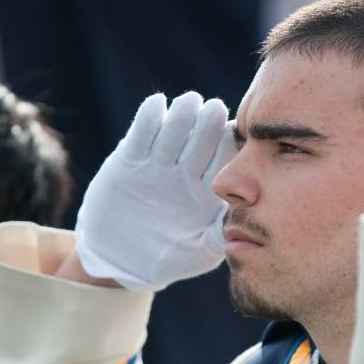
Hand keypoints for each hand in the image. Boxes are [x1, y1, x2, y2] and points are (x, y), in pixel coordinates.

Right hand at [76, 92, 234, 290]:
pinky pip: (141, 131)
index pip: (225, 156)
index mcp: (209, 188)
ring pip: (176, 127)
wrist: (120, 260)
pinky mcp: (129, 159)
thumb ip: (220, 236)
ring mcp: (159, 162)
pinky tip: (157, 105)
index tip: (237, 134)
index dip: (231, 142)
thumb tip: (243, 223)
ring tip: (188, 103)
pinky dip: (150, 114)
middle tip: (214, 110)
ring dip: (184, 111)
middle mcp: (186, 170)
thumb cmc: (167, 258)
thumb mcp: (198, 252)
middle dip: (210, 120)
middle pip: (203, 135)